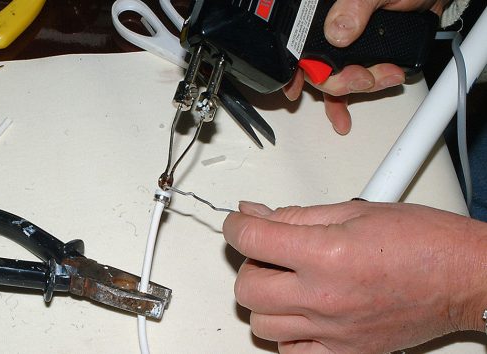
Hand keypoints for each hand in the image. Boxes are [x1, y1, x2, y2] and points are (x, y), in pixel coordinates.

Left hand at [223, 201, 486, 352]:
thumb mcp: (354, 210)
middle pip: (247, 287)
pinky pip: (290, 352)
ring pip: (261, 324)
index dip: (235, 226)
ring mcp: (334, 332)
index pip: (251, 240)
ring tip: (287, 282)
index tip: (238, 224)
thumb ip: (296, 215)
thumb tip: (256, 214)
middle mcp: (326, 297)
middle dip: (250, 264)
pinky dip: (287, 332)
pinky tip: (302, 312)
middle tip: (269, 253)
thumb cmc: (423, 241)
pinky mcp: (345, 352)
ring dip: (265, 299)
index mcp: (327, 254)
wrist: (464, 277)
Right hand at [283, 0, 448, 134]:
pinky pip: (342, 83)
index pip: (298, 41)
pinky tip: (344, 118)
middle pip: (315, 67)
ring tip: (377, 83)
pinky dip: (342, 103)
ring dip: (348, 92)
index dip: (295, 65)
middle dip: (339, 80)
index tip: (296, 87)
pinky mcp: (357, 60)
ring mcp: (341, 48)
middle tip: (364, 78)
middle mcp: (327, 30)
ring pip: (329, 79)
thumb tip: (336, 32)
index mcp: (322, 11)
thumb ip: (356, 6)